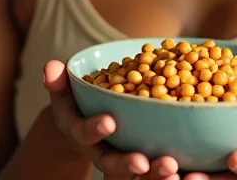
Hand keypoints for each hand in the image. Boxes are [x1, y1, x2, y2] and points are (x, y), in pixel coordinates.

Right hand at [44, 60, 180, 179]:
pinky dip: (167, 171)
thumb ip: (57, 81)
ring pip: (135, 172)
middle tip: (143, 162)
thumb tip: (49, 67)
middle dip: (126, 163)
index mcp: (78, 132)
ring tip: (172, 168)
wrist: (85, 117)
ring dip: (153, 172)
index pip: (83, 134)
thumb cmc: (76, 98)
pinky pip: (152, 168)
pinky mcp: (138, 157)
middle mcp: (98, 150)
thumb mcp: (64, 89)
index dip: (93, 129)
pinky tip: (186, 168)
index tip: (108, 121)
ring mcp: (118, 156)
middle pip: (110, 162)